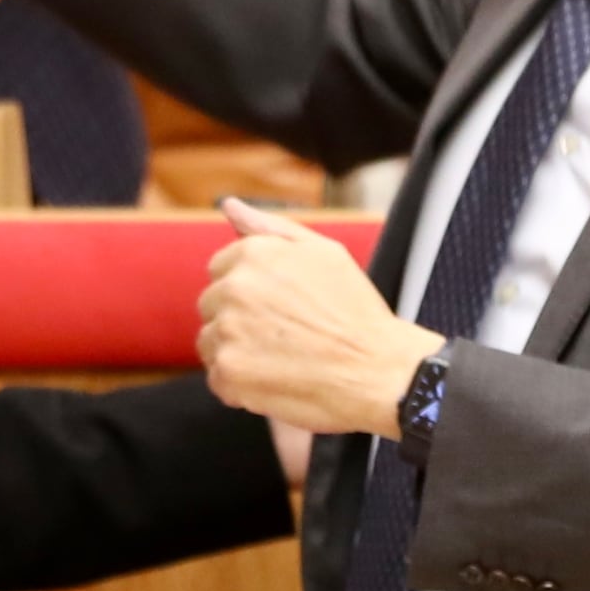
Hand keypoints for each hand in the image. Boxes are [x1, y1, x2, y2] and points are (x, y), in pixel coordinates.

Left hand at [201, 198, 439, 436]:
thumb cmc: (356, 313)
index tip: (280, 308)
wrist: (379, 371)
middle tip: (284, 335)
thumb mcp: (324, 252)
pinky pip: (219, 378)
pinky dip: (241, 385)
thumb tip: (228, 205)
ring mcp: (228, 332)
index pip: (220, 269)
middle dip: (239, 319)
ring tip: (281, 359)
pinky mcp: (229, 373)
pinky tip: (276, 381)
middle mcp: (235, 288)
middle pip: (211, 305)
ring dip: (236, 352)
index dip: (251, 291)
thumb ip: (270, 227)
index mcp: (254, 254)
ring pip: (210, 341)